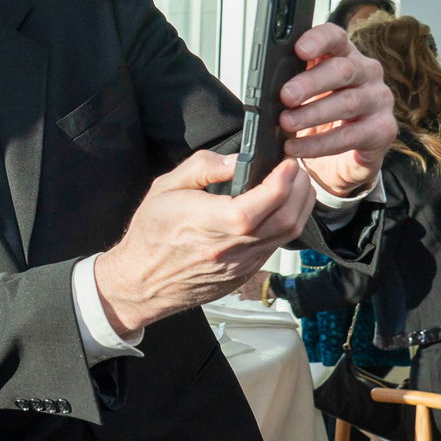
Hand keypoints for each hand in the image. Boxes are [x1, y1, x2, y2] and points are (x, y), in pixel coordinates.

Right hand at [94, 150, 313, 336]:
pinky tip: (278, 209)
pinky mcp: (245, 274)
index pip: (261, 202)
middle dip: (299, 189)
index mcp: (209, 222)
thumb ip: (203, 167)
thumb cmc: (150, 233)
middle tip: (295, 169)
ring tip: (293, 186)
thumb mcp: (165, 186)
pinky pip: (276, 247)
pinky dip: (286, 224)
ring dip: (299, 207)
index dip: (283, 180)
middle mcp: (230, 247)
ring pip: (288, 235)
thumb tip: (238, 159)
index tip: (287, 162)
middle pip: (286, 220)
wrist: (141, 281)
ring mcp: (241, 264)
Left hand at [278, 23, 396, 196]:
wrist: (340, 157)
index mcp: (343, 55)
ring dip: (312, 114)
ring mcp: (378, 100)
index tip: (299, 49)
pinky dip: (319, 144)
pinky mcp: (383, 130)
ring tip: (286, 123)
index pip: (334, 37)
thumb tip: (262, 87)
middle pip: (342, 70)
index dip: (318, 40)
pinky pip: (350, 136)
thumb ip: (289, 84)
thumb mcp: (301, 96)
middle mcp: (366, 73)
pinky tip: (296, 148)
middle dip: (311, 83)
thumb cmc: (318, 116)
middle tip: (285, 96)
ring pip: (348, 102)